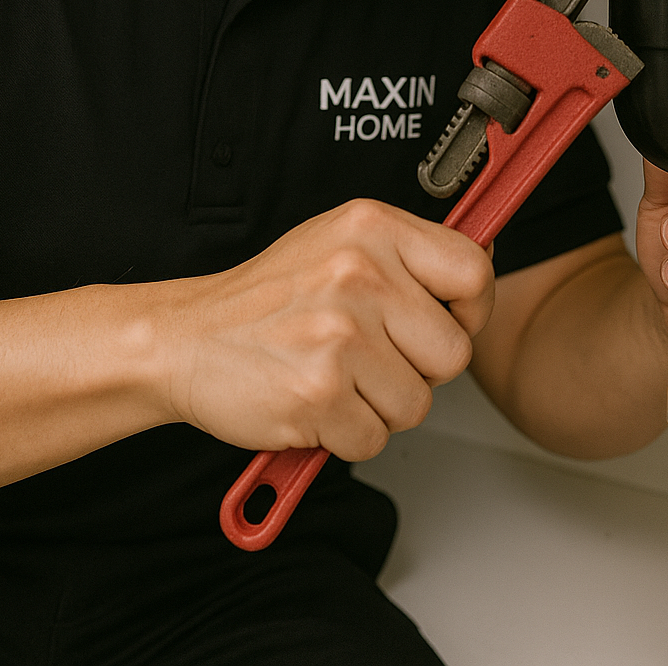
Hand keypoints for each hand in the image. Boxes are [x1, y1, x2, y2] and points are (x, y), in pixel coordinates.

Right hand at [158, 198, 493, 460]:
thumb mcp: (340, 244)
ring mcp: (340, 335)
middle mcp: (360, 274)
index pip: (472, 269)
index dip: (472, 308)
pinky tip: (316, 401)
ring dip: (380, 405)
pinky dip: (346, 434)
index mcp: (371, 229)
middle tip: (374, 357)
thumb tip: (481, 266)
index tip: (451, 320)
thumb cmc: (268, 300)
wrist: (186, 340)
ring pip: (417, 402)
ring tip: (338, 376)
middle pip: (453, 351)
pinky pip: (374, 438)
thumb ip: (408, 256)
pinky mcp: (319, 394)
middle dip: (420, 369)